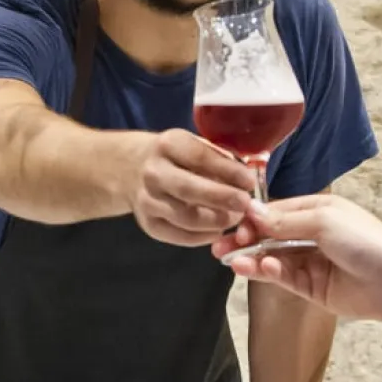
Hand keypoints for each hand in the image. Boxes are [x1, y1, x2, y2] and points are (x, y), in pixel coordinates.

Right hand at [127, 129, 255, 245]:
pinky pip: (180, 236)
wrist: (132, 169)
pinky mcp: (148, 224)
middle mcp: (153, 173)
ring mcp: (147, 201)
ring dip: (217, 221)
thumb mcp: (193, 144)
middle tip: (245, 204)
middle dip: (222, 199)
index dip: (228, 171)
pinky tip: (218, 230)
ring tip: (236, 218)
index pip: (200, 158)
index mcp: (168, 144)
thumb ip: (218, 159)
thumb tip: (247, 180)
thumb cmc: (176, 156)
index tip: (249, 181)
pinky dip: (204, 236)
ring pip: (186, 218)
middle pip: (190, 190)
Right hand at [211, 194, 381, 320]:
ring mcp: (309, 262)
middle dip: (244, 240)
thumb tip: (251, 211)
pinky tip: (259, 268)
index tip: (231, 223)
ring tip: (232, 260)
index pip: (274, 212)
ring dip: (251, 258)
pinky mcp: (310, 287)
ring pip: (271, 258)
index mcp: (315, 211)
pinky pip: (283, 277)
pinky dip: (268, 272)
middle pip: (268, 236)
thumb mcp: (324, 221)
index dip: (252, 218)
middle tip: (220, 246)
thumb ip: (285, 220)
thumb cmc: (364, 240)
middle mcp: (309, 234)